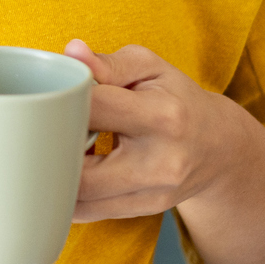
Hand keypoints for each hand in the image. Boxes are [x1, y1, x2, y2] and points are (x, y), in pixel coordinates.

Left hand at [63, 40, 261, 223]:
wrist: (219, 148)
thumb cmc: (177, 100)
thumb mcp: (151, 69)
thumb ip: (108, 62)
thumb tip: (71, 52)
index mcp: (162, 116)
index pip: (93, 107)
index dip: (63, 99)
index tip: (55, 94)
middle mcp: (160, 161)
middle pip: (79, 168)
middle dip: (52, 147)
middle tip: (45, 129)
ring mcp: (153, 193)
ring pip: (79, 197)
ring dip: (57, 174)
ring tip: (57, 149)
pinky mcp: (144, 211)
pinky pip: (88, 212)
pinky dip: (68, 193)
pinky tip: (69, 171)